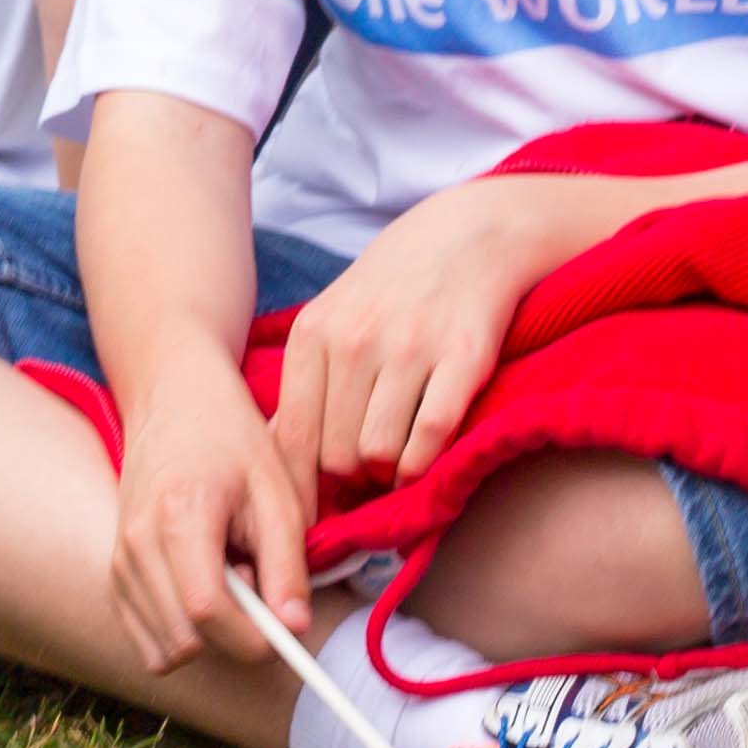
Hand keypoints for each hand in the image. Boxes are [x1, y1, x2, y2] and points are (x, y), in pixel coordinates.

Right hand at [105, 370, 315, 678]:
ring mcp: (118, 562)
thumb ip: (287, 563)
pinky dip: (183, 634)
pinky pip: (148, 641)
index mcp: (178, 516)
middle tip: (255, 583)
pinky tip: (203, 587)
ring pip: (164, 650)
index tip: (286, 624)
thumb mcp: (276, 491)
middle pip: (184, 640)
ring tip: (228, 579)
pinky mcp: (114, 574)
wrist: (172, 400)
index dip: (254, 636)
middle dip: (233, 635)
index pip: (206, 611)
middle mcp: (135, 545)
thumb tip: (295, 629)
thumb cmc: (232, 438)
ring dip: (207, 635)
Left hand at [269, 174, 566, 490]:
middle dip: (349, 479)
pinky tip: (422, 459)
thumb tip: (275, 454)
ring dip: (387, 473)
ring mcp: (410, 348)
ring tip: (394, 463)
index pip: (292, 438)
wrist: (473, 233)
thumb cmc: (395, 284)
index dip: (299, 489)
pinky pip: (429, 438)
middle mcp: (355, 340)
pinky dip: (423, 465)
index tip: (310, 513)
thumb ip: (306, 380)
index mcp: (314, 332)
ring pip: (379, 454)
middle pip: (335, 455)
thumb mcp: (334, 316)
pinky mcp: (463, 358)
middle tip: (365, 476)